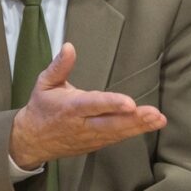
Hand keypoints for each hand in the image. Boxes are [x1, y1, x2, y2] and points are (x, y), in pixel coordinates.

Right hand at [9, 43, 166, 168]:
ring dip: (139, 126)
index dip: (111, 104)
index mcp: (70, 107)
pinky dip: (134, 132)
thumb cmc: (42, 107)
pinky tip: (152, 125)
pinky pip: (117, 138)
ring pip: (117, 132)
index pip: (93, 105)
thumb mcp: (45, 84)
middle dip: (133, 119)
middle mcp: (82, 124)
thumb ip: (59, 66)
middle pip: (111, 123)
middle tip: (154, 114)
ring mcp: (91, 137)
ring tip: (158, 119)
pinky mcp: (97, 143)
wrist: (32, 140)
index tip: (129, 103)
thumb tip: (69, 46)